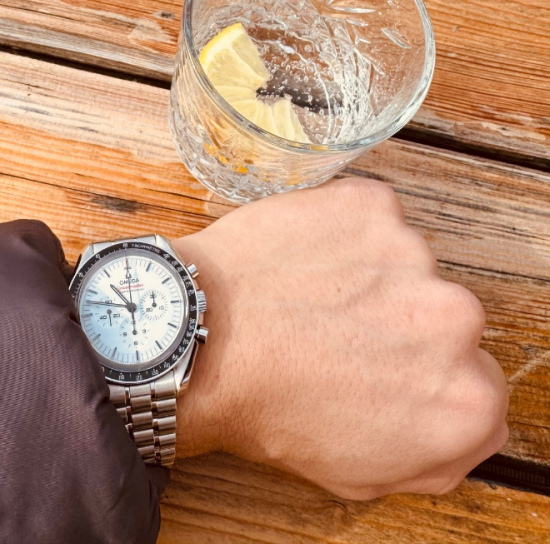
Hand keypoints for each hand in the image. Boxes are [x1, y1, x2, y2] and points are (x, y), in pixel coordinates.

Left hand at [174, 177, 507, 499]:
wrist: (203, 341)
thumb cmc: (270, 410)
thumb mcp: (363, 473)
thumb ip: (435, 453)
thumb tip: (462, 418)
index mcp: (466, 399)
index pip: (476, 379)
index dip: (425, 375)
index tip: (387, 370)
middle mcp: (456, 321)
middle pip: (443, 317)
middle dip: (402, 324)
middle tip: (339, 335)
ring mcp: (413, 254)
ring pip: (404, 264)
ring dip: (370, 275)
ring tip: (309, 296)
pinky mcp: (372, 205)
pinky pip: (370, 217)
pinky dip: (342, 231)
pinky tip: (302, 258)